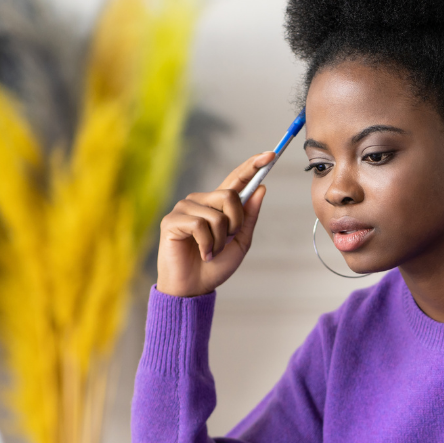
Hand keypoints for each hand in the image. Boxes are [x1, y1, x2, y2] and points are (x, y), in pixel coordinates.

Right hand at [156, 152, 274, 297]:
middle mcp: (200, 201)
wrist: (194, 288)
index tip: (271, 154)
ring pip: (217, 214)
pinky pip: (200, 225)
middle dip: (236, 222)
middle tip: (227, 241)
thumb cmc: (215, 266)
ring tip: (211, 252)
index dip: (252, 166)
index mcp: (217, 205)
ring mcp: (185, 208)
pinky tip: (202, 254)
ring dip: (220, 240)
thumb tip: (261, 188)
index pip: (236, 179)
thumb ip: (249, 217)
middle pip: (229, 195)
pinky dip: (207, 245)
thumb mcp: (240, 242)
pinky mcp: (172, 220)